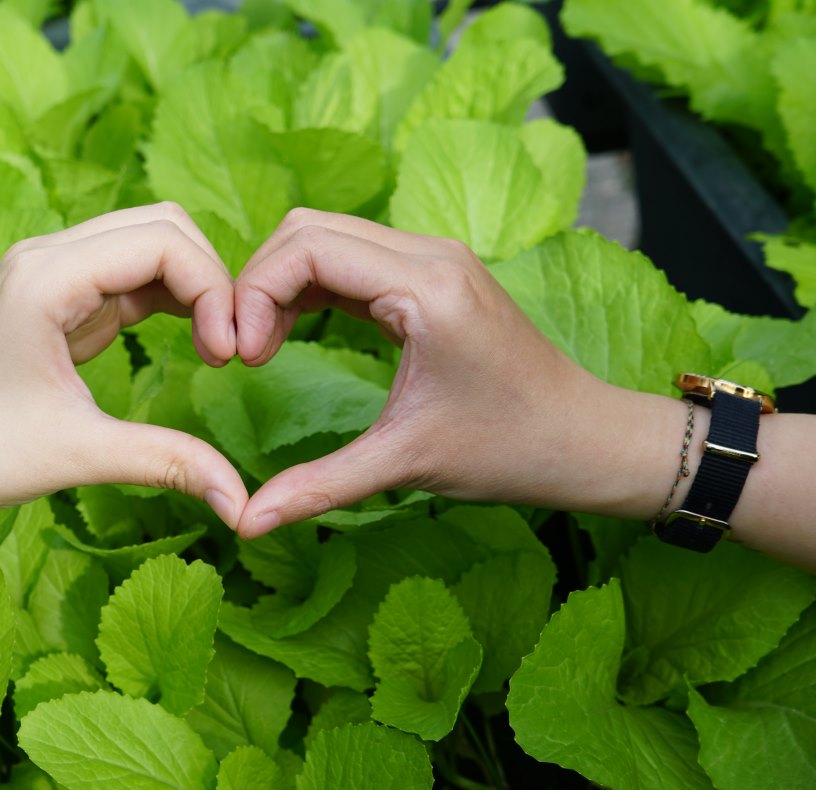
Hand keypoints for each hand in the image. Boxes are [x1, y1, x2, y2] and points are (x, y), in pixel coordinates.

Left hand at [0, 204, 247, 540]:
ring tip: (216, 348)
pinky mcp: (57, 294)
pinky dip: (170, 298)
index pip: (163, 241)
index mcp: (46, 277)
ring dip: (192, 286)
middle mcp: (47, 256)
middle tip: (229, 349)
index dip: (213, 289)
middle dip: (210, 278)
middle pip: (161, 225)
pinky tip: (192, 341)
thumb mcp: (80, 455)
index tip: (228, 357)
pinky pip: (129, 274)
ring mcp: (50, 270)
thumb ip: (169, 462)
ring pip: (148, 242)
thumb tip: (243, 503)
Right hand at [233, 209, 678, 537]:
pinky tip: (290, 334)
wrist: (587, 441)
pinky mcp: (431, 275)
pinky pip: (351, 258)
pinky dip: (310, 287)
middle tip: (243, 352)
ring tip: (261, 348)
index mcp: (426, 285)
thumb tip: (245, 521)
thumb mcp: (406, 464)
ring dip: (281, 283)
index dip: (255, 292)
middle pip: (309, 229)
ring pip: (326, 237)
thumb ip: (319, 485)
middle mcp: (429, 253)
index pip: (309, 246)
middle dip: (259, 283)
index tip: (242, 358)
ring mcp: (433, 259)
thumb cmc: (509, 449)